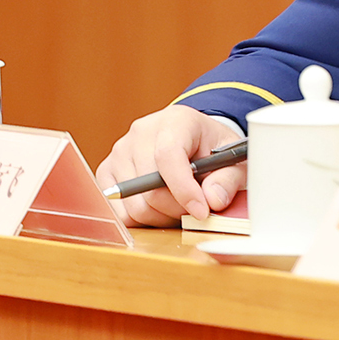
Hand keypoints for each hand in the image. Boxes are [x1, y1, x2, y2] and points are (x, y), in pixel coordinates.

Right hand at [100, 105, 245, 225]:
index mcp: (174, 120)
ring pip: (135, 205)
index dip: (184, 190)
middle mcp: (140, 133)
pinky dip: (142, 219)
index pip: (168, 156)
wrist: (192, 138)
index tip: (202, 211)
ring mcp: (119, 152)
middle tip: (197, 210)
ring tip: (180, 206)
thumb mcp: (232, 157)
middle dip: (178, 209)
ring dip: (161, 217)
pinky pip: (120, 212)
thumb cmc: (211, 147)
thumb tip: (213, 201)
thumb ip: (227, 179)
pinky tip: (160, 207)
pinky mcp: (106, 172)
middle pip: (150, 187)